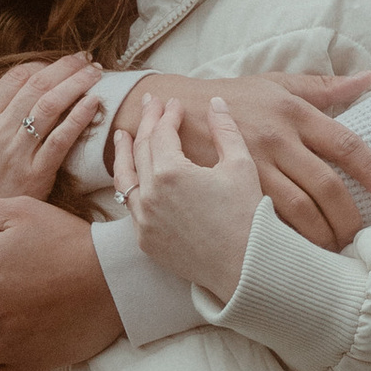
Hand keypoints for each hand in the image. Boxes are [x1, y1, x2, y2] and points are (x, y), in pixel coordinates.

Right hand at [0, 55, 101, 201]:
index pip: (15, 78)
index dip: (40, 65)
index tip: (57, 62)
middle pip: (38, 86)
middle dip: (65, 67)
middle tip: (85, 58)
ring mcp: (18, 152)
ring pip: (51, 106)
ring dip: (76, 84)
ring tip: (95, 73)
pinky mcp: (36, 174)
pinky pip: (61, 140)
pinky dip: (79, 118)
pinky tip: (94, 103)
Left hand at [115, 90, 262, 301]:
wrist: (245, 267)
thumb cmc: (247, 215)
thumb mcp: (241, 165)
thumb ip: (225, 130)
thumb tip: (216, 103)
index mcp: (170, 173)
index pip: (161, 133)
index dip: (167, 114)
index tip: (175, 103)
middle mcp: (149, 196)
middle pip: (141, 150)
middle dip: (146, 124)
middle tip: (150, 105)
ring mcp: (143, 221)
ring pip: (124, 179)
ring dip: (124, 154)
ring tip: (123, 135)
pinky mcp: (146, 241)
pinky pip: (131, 207)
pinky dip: (130, 186)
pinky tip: (134, 178)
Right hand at [127, 69, 370, 248]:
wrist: (170, 110)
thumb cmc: (232, 98)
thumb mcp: (276, 84)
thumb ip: (324, 87)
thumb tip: (369, 78)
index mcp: (294, 113)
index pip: (345, 144)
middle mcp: (277, 139)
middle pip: (326, 187)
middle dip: (348, 219)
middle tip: (358, 239)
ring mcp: (252, 166)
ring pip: (298, 211)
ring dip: (320, 237)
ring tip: (333, 252)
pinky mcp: (229, 188)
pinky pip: (265, 220)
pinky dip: (285, 240)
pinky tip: (297, 254)